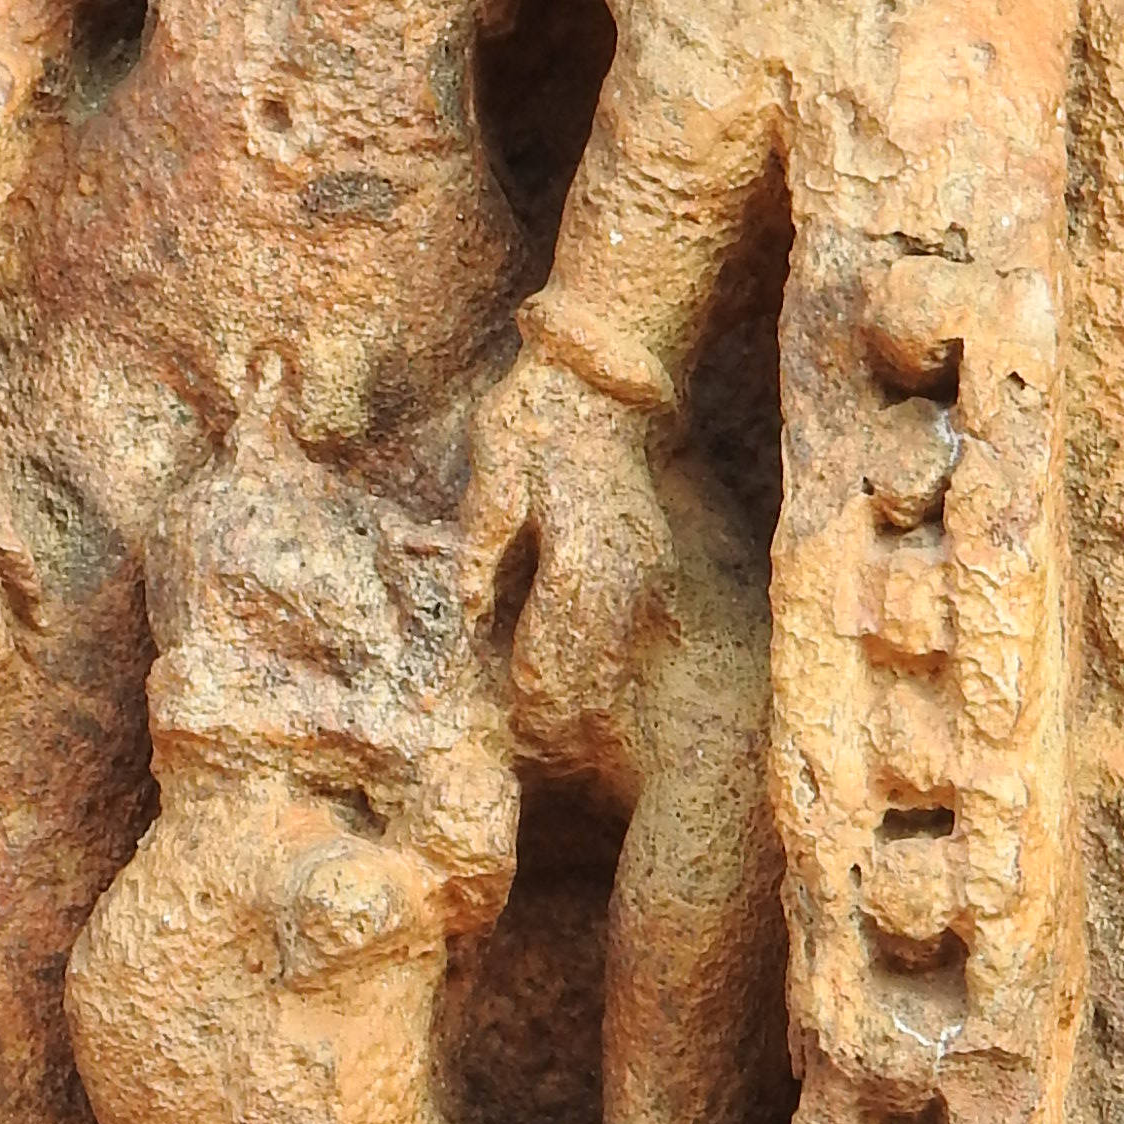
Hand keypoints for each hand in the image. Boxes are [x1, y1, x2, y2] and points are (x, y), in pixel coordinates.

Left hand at [460, 347, 675, 729]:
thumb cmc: (535, 422)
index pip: (559, 641)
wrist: (598, 381)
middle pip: (597, 657)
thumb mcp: (495, 478)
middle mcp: (624, 566)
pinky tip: (600, 678)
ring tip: (569, 725)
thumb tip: (470, 612)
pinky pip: (633, 620)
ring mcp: (647, 562)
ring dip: (596, 684)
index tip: (522, 720)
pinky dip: (614, 654)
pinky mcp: (653, 555)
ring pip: (621, 644)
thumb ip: (485, 549)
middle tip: (546, 742)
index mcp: (580, 552)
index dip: (538, 685)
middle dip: (570, 702)